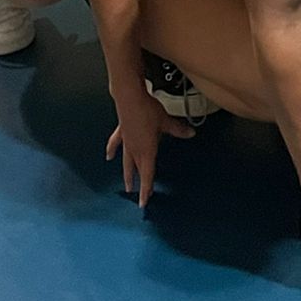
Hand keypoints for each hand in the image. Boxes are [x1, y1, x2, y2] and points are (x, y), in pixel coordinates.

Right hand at [105, 76, 194, 209]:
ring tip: (126, 184)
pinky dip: (113, 150)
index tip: (143, 202)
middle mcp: (135, 149)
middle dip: (138, 183)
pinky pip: (116, 144)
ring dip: (127, 173)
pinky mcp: (121, 132)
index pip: (147, 174)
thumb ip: (178, 129)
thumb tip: (191, 133)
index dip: (146, 189)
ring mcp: (126, 142)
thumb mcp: (166, 121)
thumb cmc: (147, 111)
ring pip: (126, 162)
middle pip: (136, 170)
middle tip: (137, 194)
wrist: (129, 98)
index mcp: (147, 150)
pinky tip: (109, 156)